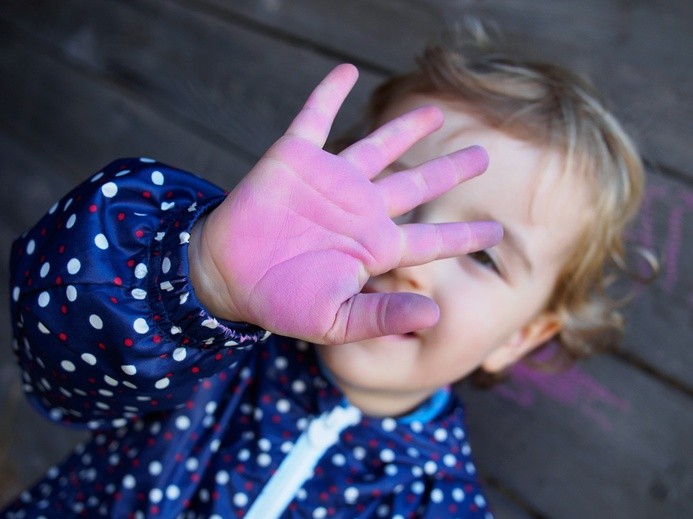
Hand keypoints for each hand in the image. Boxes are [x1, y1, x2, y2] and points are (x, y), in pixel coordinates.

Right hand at [190, 64, 501, 343]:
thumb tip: (435, 314)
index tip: (497, 232)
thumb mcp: (335, 320)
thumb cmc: (281, 302)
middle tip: (484, 156)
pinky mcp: (297, 158)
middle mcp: (361, 209)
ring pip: (379, 146)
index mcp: (375, 247)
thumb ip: (382, 316)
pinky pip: (316, 117)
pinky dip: (330, 93)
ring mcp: (331, 181)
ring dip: (407, 128)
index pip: (431, 239)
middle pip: (417, 185)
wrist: (228, 276)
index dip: (464, 235)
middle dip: (451, 170)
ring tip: (436, 112)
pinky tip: (347, 71)